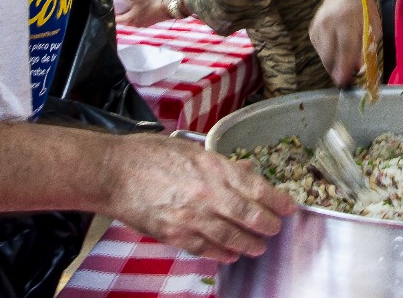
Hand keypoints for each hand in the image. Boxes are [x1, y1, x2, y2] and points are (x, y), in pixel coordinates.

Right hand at [102, 133, 296, 261]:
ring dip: (248, 243)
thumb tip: (245, 169)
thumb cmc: (149, 155)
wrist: (113, 172)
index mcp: (213, 166)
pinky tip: (230, 255)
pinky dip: (221, 253)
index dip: (277, 200)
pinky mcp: (174, 233)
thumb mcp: (190, 149)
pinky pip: (204, 248)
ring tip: (258, 247)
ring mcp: (191, 216)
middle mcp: (207, 192)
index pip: (256, 187)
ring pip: (230, 236)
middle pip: (249, 215)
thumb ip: (219, 163)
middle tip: (275, 229)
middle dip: (267, 225)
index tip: (289, 207)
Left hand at [114, 0, 169, 26]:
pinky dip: (136, 17)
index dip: (113, 14)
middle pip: (123, 21)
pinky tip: (138, 11)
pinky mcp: (145, 25)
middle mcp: (133, 25)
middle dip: (121, 14)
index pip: (116, 20)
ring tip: (129, 7)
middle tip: (120, 6)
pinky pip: (137, 22)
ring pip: (130, 22)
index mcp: (129, 19)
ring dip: (129, 16)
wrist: (165, 9)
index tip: (112, 8)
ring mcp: (140, 26)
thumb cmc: (150, 4)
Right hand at [309, 0, 380, 86]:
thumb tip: (358, 69)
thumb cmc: (362, 10)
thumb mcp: (373, 27)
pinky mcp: (312, 30)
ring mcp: (318, 26)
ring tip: (343, 63)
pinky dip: (328, 55)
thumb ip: (366, 48)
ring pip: (323, 55)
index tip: (344, 82)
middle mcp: (330, 23)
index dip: (345, 67)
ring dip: (333, 64)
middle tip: (345, 80)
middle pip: (330, 55)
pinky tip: (336, 49)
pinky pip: (319, 50)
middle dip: (336, 71)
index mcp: (348, 21)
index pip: (345, 48)